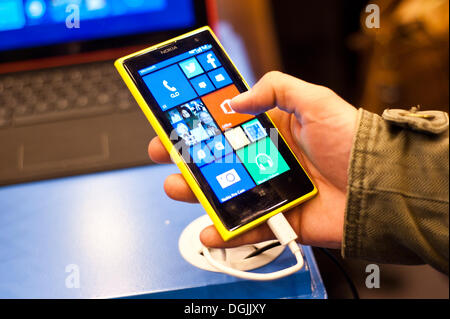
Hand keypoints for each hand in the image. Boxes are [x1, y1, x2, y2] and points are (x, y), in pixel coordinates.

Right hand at [148, 71, 357, 248]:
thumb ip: (275, 88)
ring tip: (178, 188)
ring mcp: (269, 191)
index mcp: (270, 132)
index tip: (175, 124)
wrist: (379, 186)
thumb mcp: (314, 100)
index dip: (199, 125)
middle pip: (216, 161)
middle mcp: (265, 162)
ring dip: (196, 193)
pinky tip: (208, 230)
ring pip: (224, 195)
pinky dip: (225, 233)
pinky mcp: (279, 219)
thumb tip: (235, 100)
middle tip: (167, 155)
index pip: (225, 127)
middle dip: (187, 158)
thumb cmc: (352, 141)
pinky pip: (246, 228)